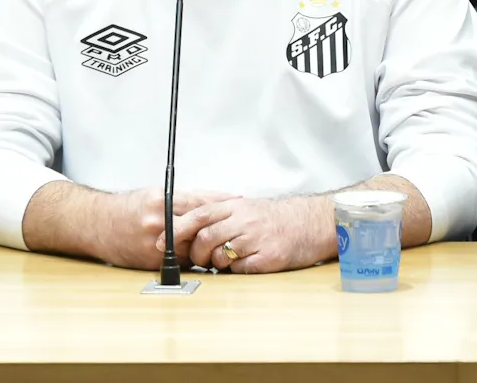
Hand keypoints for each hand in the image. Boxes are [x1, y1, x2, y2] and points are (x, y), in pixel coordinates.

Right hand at [101, 186, 238, 269]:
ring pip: (191, 245)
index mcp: (159, 201)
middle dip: (217, 226)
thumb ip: (183, 199)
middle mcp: (157, 222)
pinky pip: (179, 260)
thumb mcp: (154, 194)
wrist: (97, 225)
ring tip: (221, 239)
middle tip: (235, 225)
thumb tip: (214, 201)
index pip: (198, 202)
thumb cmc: (128, 208)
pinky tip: (200, 253)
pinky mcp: (150, 261)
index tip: (239, 201)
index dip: (221, 202)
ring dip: (205, 244)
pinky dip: (190, 256)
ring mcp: (153, 243)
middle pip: (198, 225)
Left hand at [182, 195, 331, 273]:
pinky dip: (237, 270)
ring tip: (227, 259)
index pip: (199, 215)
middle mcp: (246, 220)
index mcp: (237, 206)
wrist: (313, 223)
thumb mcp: (248, 208)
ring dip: (217, 262)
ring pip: (220, 256)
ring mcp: (257, 239)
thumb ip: (220, 215)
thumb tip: (187, 229)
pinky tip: (246, 263)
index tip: (163, 243)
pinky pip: (239, 269)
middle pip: (205, 239)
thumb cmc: (278, 219)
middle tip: (200, 258)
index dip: (177, 230)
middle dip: (196, 253)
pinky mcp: (268, 258)